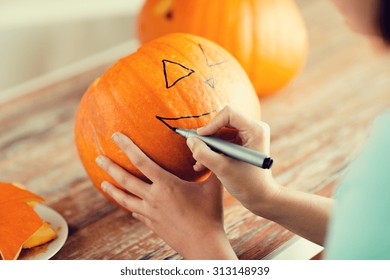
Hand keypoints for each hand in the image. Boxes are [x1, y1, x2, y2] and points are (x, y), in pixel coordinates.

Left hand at [95, 132, 236, 258]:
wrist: (203, 245)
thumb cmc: (211, 215)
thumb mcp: (214, 187)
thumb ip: (212, 166)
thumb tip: (212, 149)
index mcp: (166, 185)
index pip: (141, 161)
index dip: (127, 146)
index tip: (115, 136)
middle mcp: (153, 198)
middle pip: (126, 180)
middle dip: (110, 167)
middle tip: (98, 157)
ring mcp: (150, 213)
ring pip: (125, 199)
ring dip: (112, 189)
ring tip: (103, 182)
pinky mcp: (152, 224)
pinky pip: (136, 213)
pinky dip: (130, 207)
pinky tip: (129, 208)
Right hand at [187, 106, 280, 215]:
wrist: (261, 198)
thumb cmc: (247, 184)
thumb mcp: (222, 169)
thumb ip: (203, 154)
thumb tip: (190, 140)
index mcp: (255, 130)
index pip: (228, 114)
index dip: (211, 124)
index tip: (199, 138)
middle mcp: (254, 128)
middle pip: (223, 121)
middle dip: (208, 138)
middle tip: (196, 150)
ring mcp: (248, 135)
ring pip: (220, 132)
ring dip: (208, 147)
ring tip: (199, 162)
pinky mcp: (243, 142)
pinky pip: (223, 140)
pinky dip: (213, 151)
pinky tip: (203, 164)